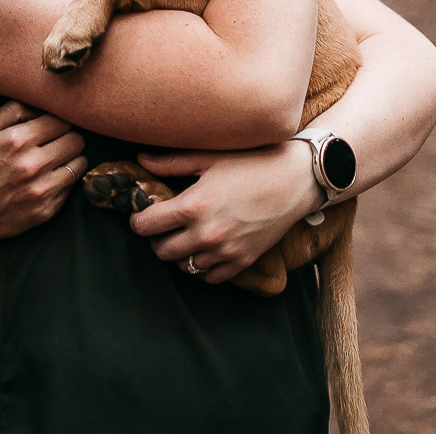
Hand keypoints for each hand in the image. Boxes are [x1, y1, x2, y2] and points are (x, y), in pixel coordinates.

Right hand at [0, 102, 85, 243]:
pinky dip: (63, 180)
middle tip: (57, 141)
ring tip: (56, 159)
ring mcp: (41, 190)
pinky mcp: (46, 210)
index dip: (59, 120)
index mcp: (18, 141)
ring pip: (79, 163)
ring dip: (71, 159)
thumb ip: (13, 110)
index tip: (53, 125)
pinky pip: (70, 188)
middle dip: (68, 137)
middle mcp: (33, 165)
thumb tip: (40, 103)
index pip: (61, 120)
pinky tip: (47, 179)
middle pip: (76, 140)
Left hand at [127, 141, 321, 282]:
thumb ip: (171, 163)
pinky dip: (203, 266)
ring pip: (184, 266)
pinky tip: (206, 248)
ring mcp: (225, 251)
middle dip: (157, 238)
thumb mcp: (209, 157)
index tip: (144, 214)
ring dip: (180, 253)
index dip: (139, 219)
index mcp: (193, 206)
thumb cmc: (252, 162)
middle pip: (161, 251)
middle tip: (164, 225)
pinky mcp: (243, 261)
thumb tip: (140, 161)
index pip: (145, 226)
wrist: (296, 180)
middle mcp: (206, 234)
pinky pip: (209, 277)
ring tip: (186, 235)